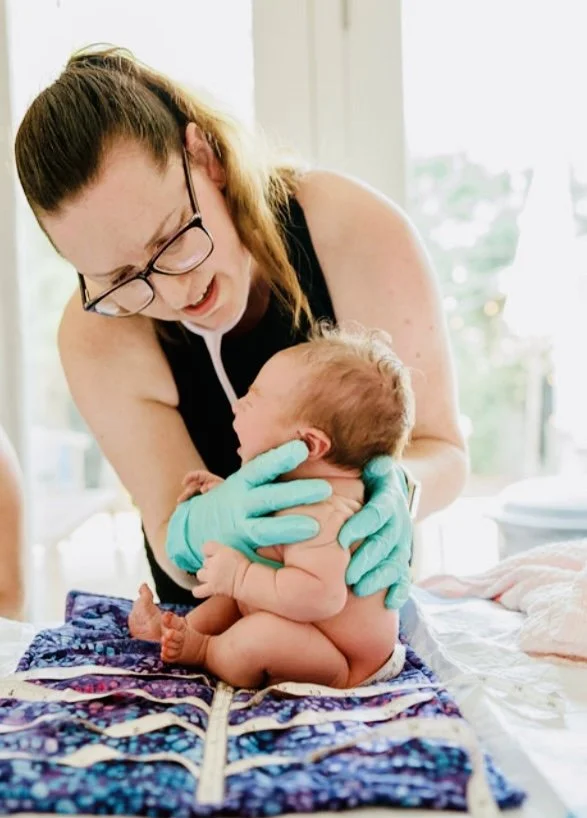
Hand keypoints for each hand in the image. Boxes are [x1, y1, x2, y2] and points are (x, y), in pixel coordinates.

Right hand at [166, 440, 331, 573]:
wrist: (192, 532)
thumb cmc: (233, 504)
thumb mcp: (243, 486)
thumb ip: (268, 478)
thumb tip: (305, 450)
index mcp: (241, 484)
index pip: (261, 468)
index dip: (280, 458)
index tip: (301, 449)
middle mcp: (238, 506)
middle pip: (268, 498)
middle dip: (297, 493)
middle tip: (325, 488)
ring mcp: (238, 531)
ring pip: (264, 529)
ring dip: (288, 527)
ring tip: (314, 527)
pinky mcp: (240, 555)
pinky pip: (258, 557)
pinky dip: (277, 560)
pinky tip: (300, 561)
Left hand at [193, 541, 248, 598]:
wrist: (249, 580)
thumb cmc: (247, 566)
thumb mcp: (236, 552)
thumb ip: (224, 551)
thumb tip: (220, 552)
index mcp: (220, 551)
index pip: (206, 547)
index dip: (209, 551)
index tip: (214, 554)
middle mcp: (213, 563)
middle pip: (204, 562)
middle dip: (210, 565)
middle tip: (219, 569)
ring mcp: (211, 576)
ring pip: (200, 574)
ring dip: (204, 576)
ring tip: (212, 578)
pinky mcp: (211, 588)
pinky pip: (197, 591)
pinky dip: (198, 591)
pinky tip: (202, 589)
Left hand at [338, 457, 411, 608]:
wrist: (395, 491)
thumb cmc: (371, 481)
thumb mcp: (374, 468)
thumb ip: (373, 467)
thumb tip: (374, 465)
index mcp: (388, 500)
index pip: (377, 513)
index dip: (361, 525)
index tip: (342, 538)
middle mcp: (399, 522)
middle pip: (386, 543)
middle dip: (367, 559)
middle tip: (347, 575)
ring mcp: (403, 542)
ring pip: (395, 562)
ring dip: (378, 577)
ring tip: (359, 590)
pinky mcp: (404, 558)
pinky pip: (405, 577)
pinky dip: (400, 590)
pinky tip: (389, 603)